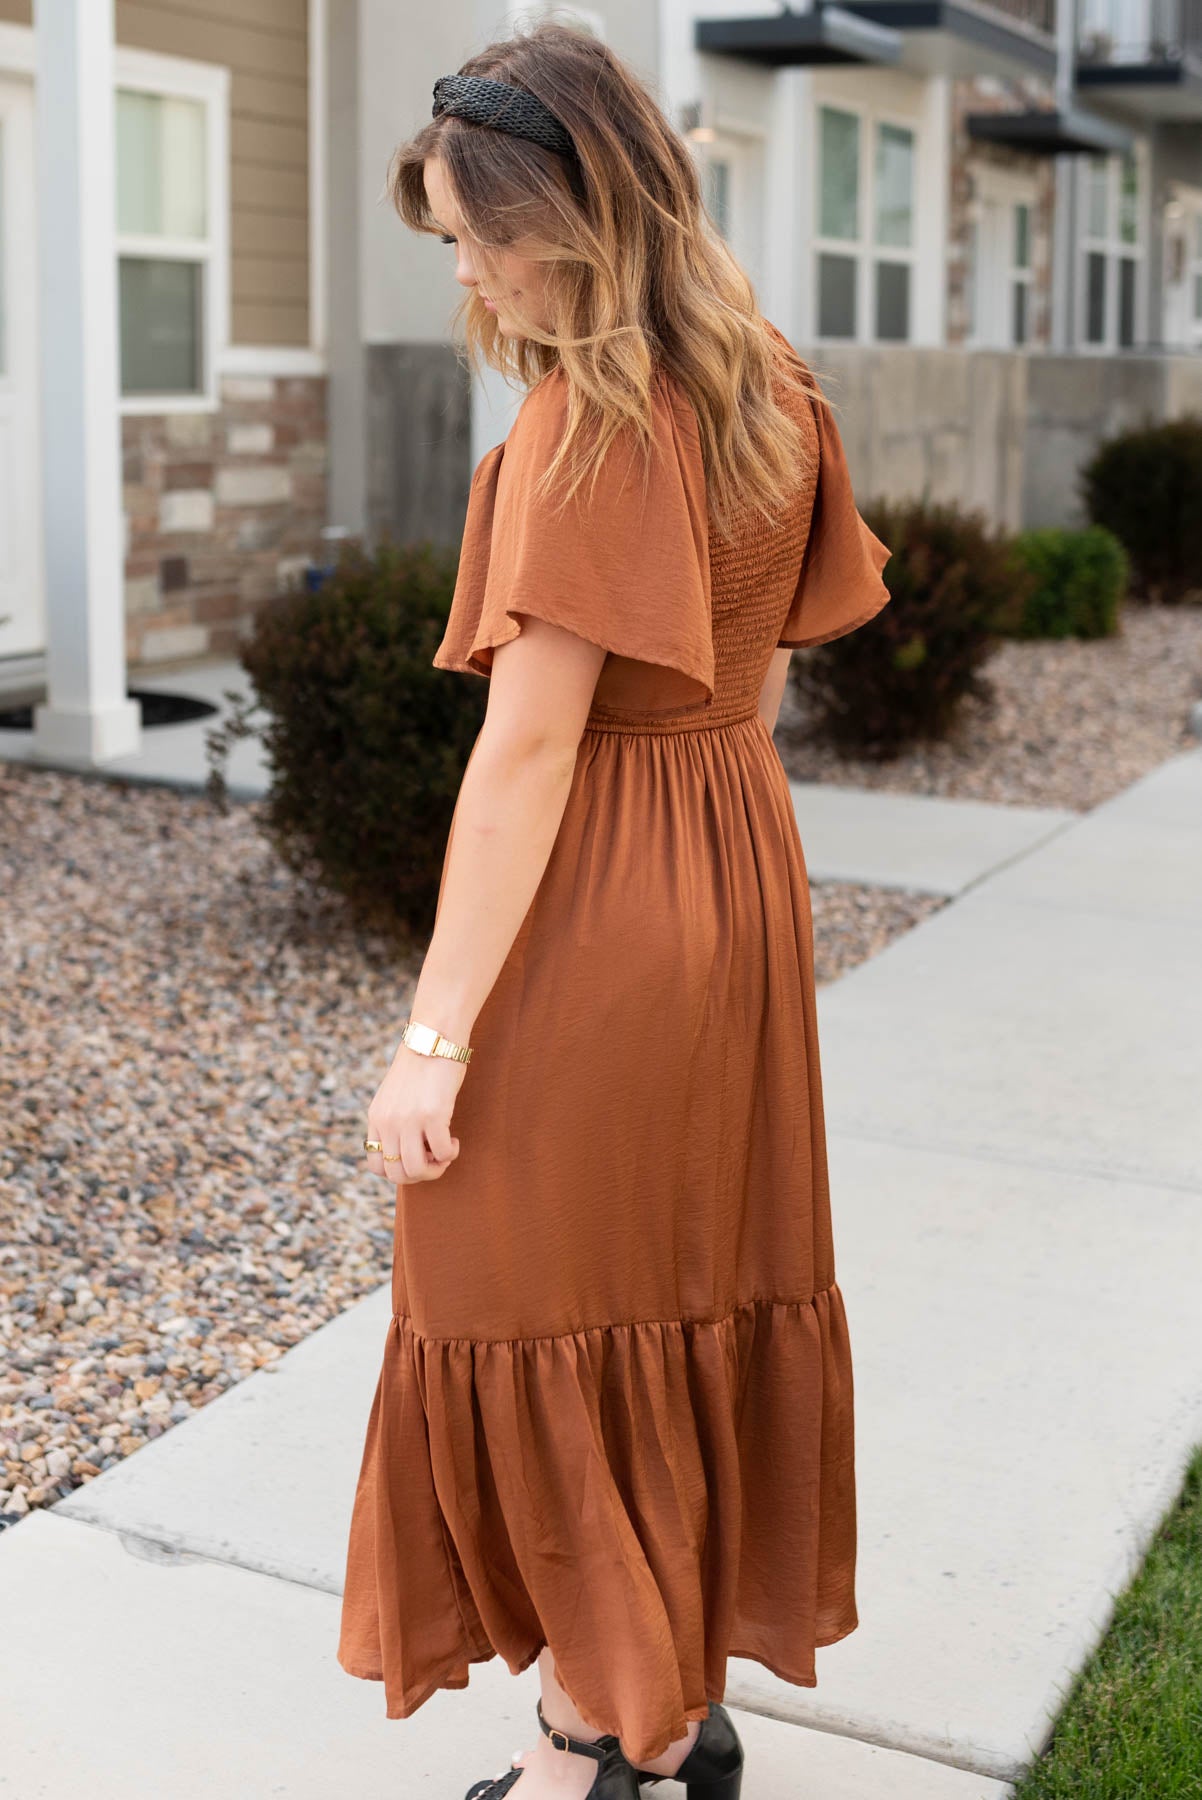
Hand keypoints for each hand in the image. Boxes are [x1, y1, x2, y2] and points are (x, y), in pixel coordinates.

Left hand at [364, 1041, 466, 1183]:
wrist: (433, 1039)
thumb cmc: (421, 1066)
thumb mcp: (396, 1096)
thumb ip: (394, 1120)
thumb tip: (410, 1149)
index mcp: (376, 1118)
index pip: (376, 1166)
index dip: (398, 1171)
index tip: (416, 1157)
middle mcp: (388, 1122)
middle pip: (396, 1174)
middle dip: (420, 1175)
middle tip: (434, 1160)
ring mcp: (408, 1120)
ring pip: (416, 1170)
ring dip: (436, 1168)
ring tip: (445, 1152)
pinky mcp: (433, 1116)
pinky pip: (441, 1153)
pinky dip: (450, 1153)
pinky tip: (454, 1139)